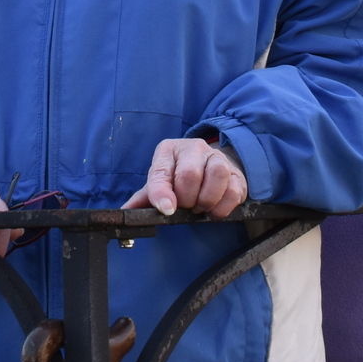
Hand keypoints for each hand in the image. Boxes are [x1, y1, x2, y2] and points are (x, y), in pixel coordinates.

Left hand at [121, 137, 248, 218]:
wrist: (209, 166)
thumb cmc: (178, 176)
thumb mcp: (160, 182)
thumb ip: (144, 198)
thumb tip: (126, 213)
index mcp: (169, 150)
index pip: (161, 172)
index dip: (162, 193)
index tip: (167, 210)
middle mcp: (194, 148)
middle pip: (190, 174)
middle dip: (186, 199)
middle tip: (186, 207)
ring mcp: (217, 158)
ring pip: (217, 176)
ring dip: (206, 201)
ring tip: (200, 207)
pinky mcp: (236, 173)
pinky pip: (233, 191)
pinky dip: (222, 208)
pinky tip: (214, 210)